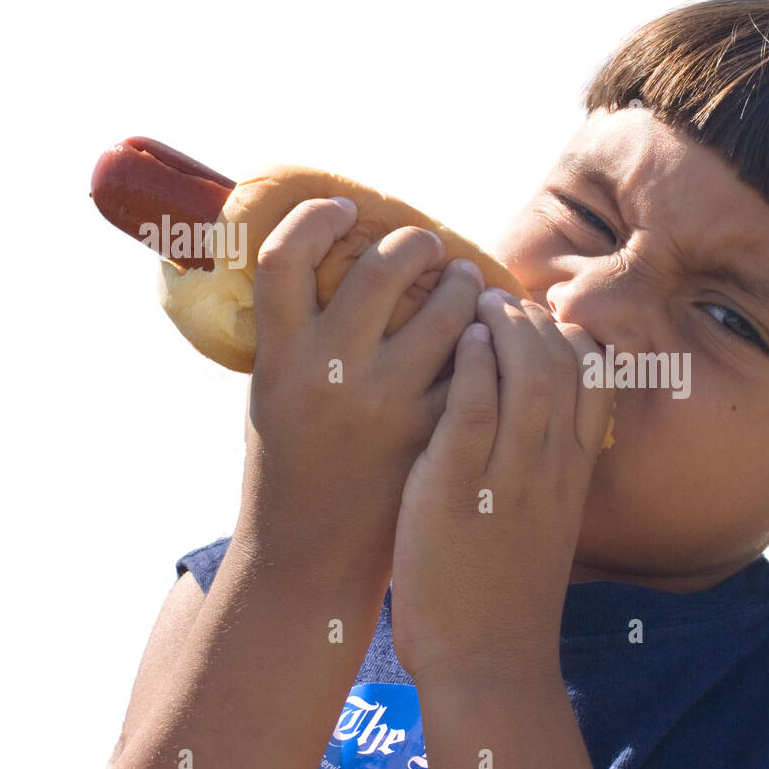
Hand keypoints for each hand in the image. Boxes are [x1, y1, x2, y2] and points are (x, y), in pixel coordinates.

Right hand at [237, 197, 487, 587]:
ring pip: (445, 314)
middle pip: (379, 270)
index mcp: (278, 358)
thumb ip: (299, 342)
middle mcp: (329, 373)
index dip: (313, 219)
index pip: (283, 257)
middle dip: (414, 244)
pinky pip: (478, 369)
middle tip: (429, 244)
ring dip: (465, 286)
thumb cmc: (290, 472)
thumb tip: (331, 274)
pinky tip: (494, 337)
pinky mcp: (435, 435)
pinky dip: (492, 344)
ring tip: (471, 283)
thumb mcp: (273, 399)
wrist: (312, 559)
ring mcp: (386, 403)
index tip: (345, 209)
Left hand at [390, 289, 614, 686]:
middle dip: (534, 318)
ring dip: (505, 327)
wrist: (487, 661)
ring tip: (475, 306)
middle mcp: (553, 467)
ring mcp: (510, 477)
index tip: (539, 319)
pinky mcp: (457, 489)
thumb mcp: (546, 520)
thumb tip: (533, 420)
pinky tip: (459, 344)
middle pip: (566, 363)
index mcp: (576, 472)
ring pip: (529, 374)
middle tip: (496, 300)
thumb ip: (546, 468)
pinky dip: (473, 365)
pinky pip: (475, 408)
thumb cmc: (507, 590)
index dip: (571, 334)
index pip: (597, 378)